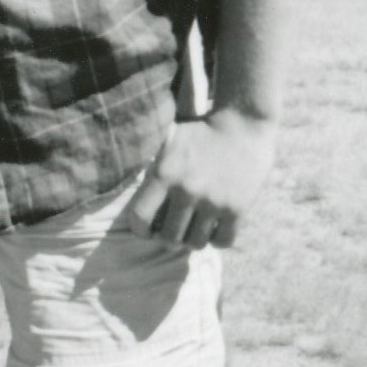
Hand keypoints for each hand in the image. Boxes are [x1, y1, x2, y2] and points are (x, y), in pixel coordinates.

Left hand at [119, 107, 275, 248]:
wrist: (244, 123)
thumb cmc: (202, 130)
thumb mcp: (169, 139)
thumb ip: (150, 162)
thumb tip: (122, 174)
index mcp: (165, 173)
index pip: (140, 218)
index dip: (141, 229)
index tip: (148, 229)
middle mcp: (187, 190)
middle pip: (169, 238)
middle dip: (169, 236)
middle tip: (175, 229)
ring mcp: (213, 202)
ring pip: (195, 244)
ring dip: (193, 239)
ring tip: (195, 228)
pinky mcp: (237, 209)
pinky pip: (222, 242)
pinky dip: (217, 238)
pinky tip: (215, 227)